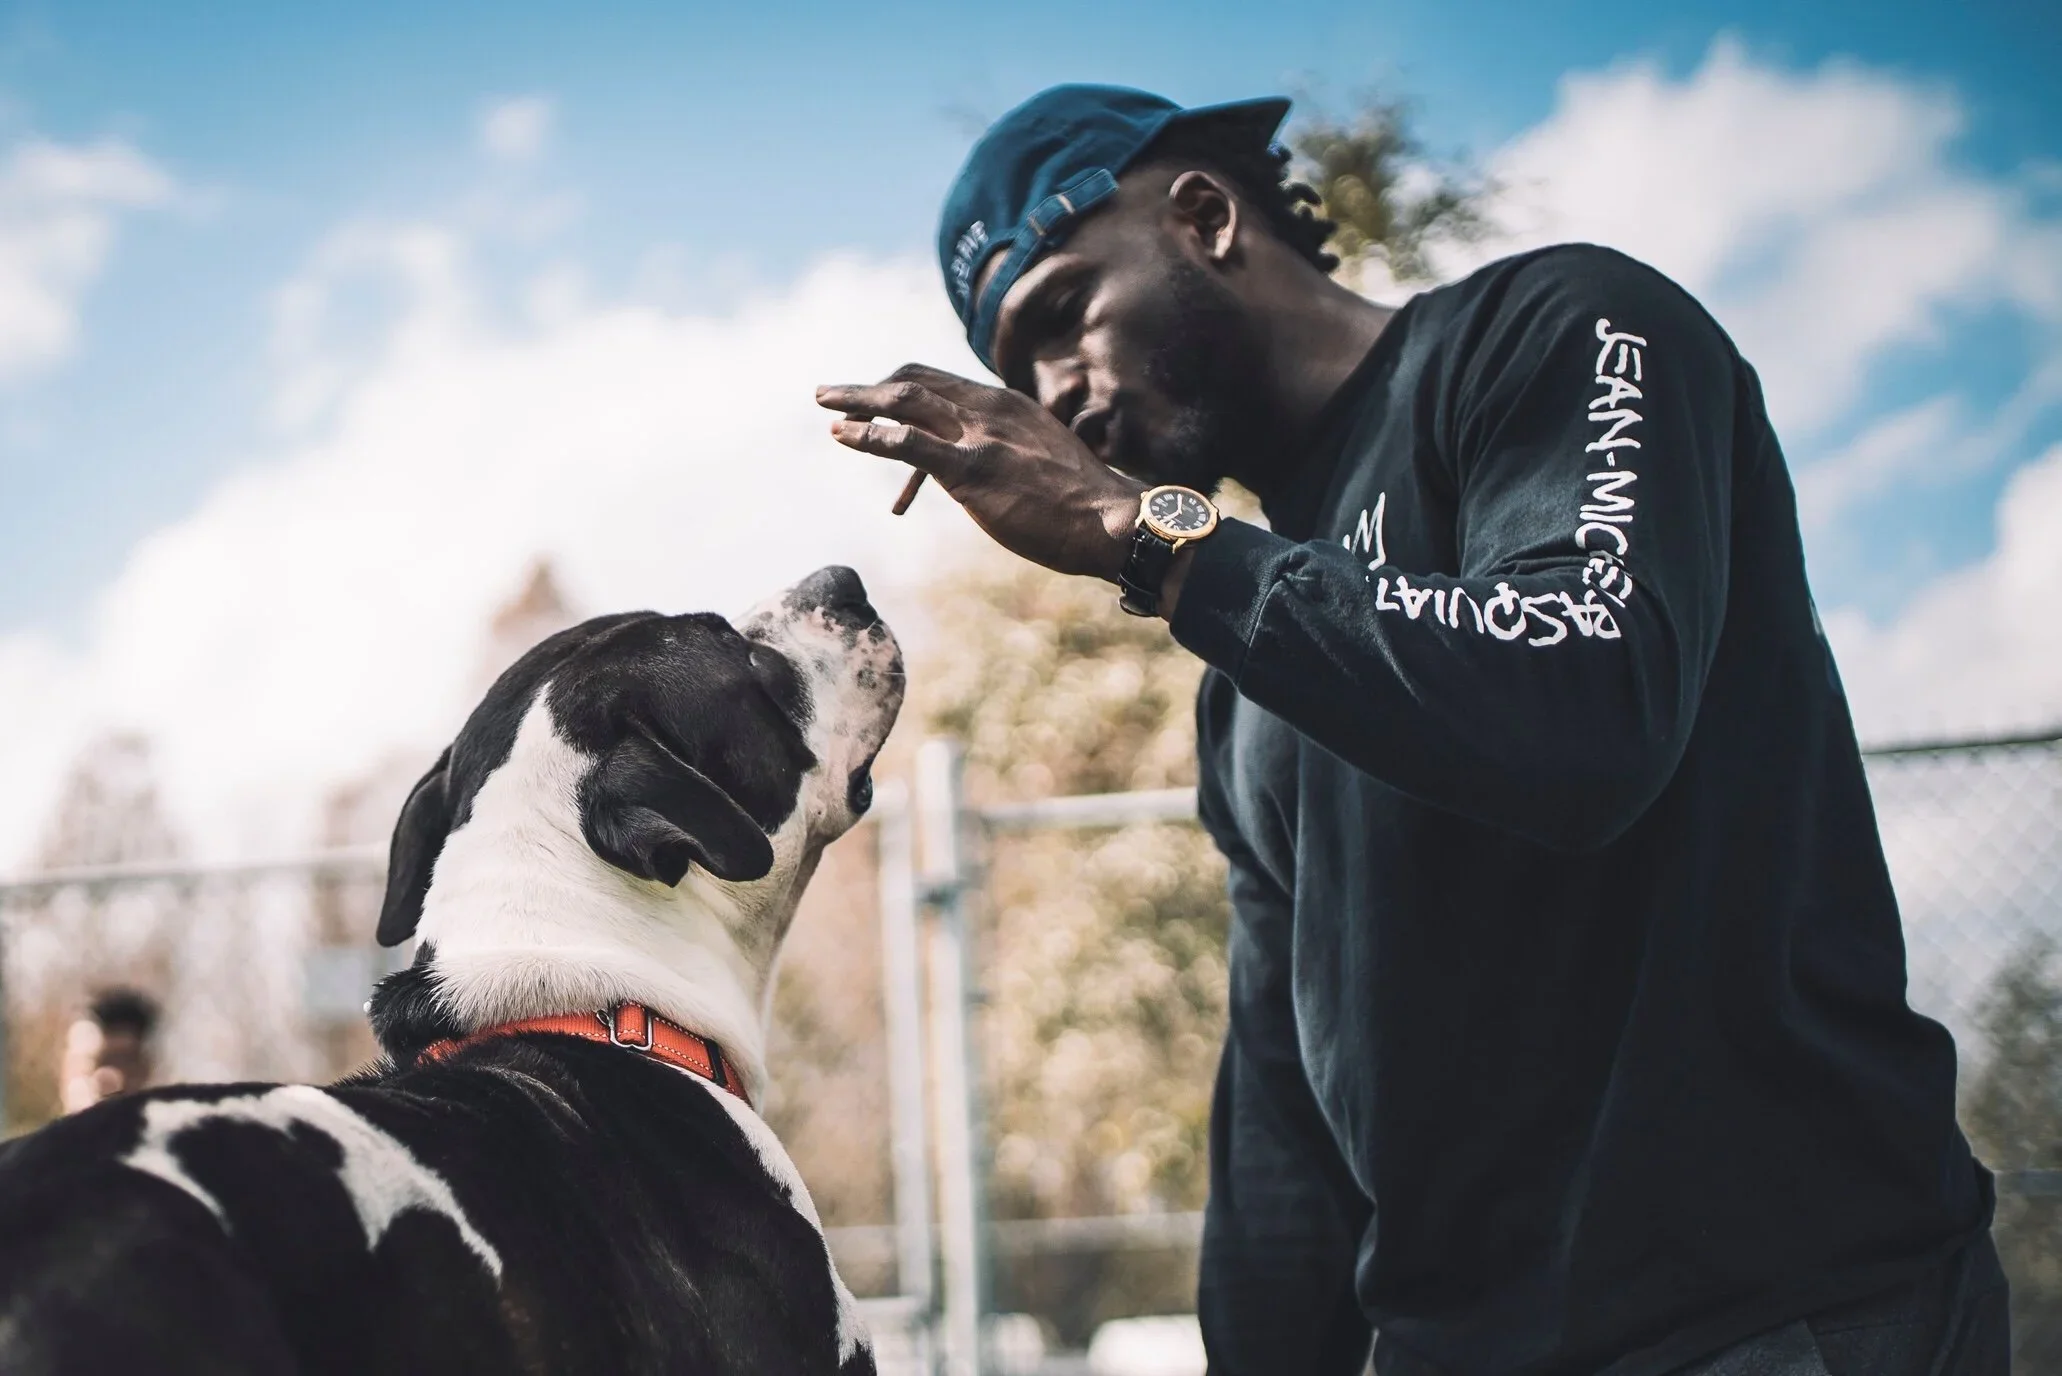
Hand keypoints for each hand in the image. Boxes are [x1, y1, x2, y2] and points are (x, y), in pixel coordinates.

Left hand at [816, 364, 1144, 582]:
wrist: (1110, 521)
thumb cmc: (1082, 504)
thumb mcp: (1045, 460)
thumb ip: (1012, 453)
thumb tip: (993, 472)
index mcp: (1006, 404)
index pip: (940, 381)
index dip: (899, 386)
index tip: (873, 397)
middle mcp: (989, 408)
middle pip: (914, 381)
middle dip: (868, 387)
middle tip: (833, 394)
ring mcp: (979, 434)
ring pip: (902, 401)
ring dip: (857, 402)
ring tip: (826, 409)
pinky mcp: (970, 468)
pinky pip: (905, 443)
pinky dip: (867, 436)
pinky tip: (843, 436)